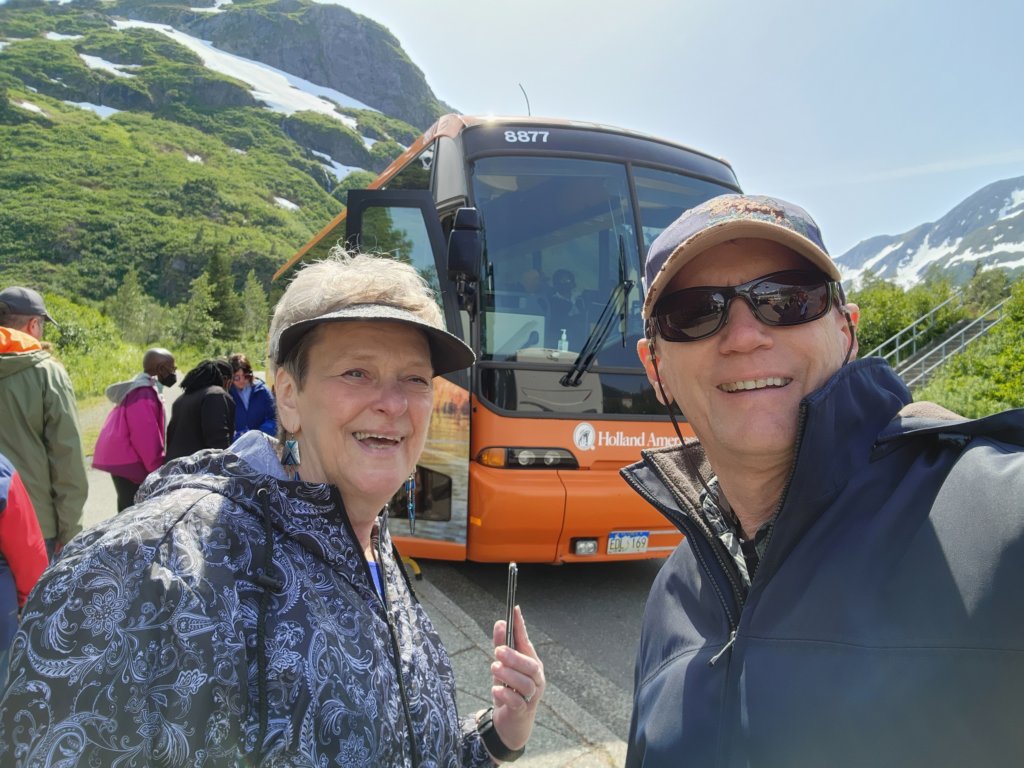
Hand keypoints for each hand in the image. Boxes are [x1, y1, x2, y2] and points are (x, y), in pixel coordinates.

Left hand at [488, 605, 544, 751]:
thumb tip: (500, 622)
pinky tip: (496, 690)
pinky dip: (506, 695)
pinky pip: (518, 702)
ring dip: (509, 674)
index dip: (521, 626)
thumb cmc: (509, 689)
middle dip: (514, 657)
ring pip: (526, 683)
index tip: (514, 609)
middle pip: (531, 665)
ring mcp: (532, 695)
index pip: (526, 642)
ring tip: (494, 668)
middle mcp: (535, 678)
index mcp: (531, 663)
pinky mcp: (523, 711)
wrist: (511, 722)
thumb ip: (501, 645)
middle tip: (497, 652)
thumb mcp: (502, 666)